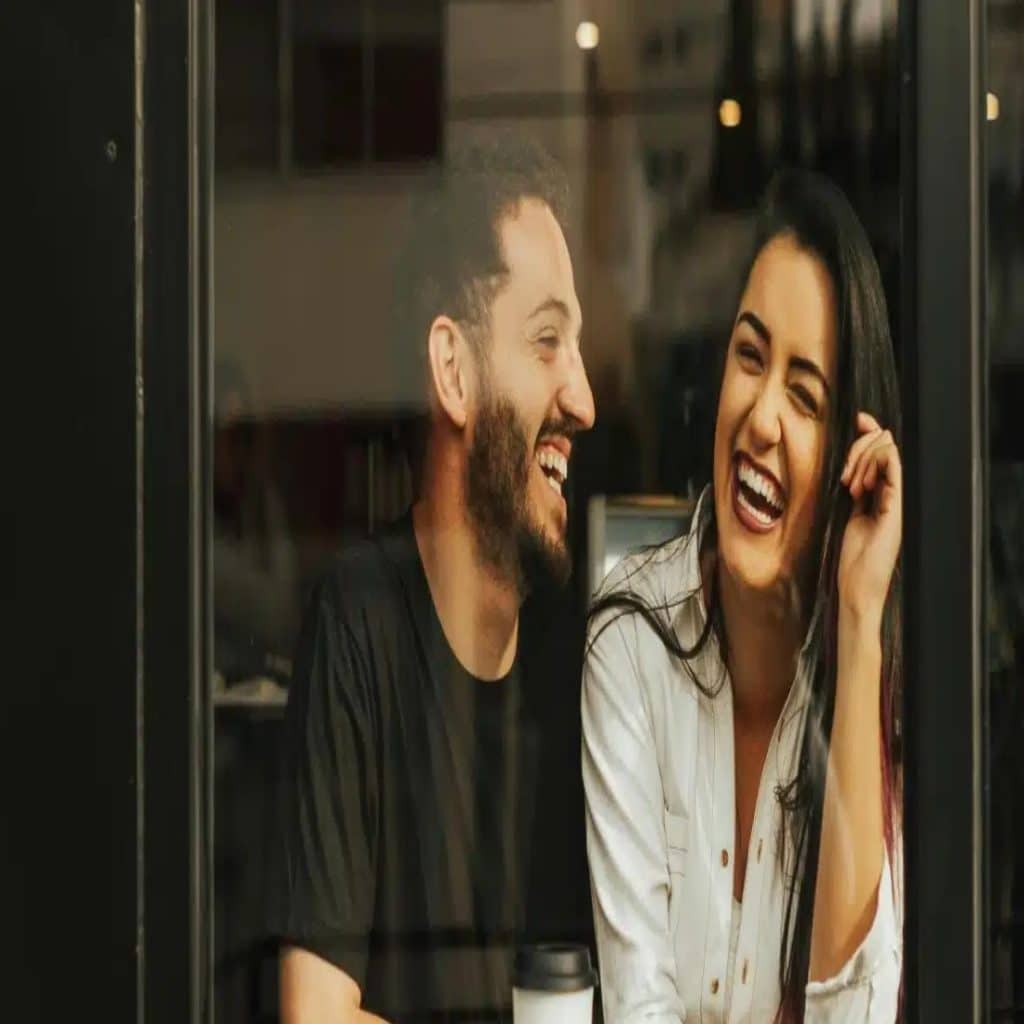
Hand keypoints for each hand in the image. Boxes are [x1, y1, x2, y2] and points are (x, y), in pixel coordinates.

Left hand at [837, 412, 901, 626]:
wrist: (858, 586)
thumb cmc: (852, 558)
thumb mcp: (849, 516)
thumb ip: (855, 494)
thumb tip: (848, 472)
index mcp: (882, 493)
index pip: (883, 450)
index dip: (871, 431)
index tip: (858, 418)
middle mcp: (893, 493)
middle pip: (886, 446)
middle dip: (861, 448)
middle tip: (845, 476)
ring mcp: (896, 501)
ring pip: (889, 455)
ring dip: (863, 461)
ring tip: (850, 487)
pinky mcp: (895, 511)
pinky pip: (893, 474)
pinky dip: (875, 469)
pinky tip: (858, 486)